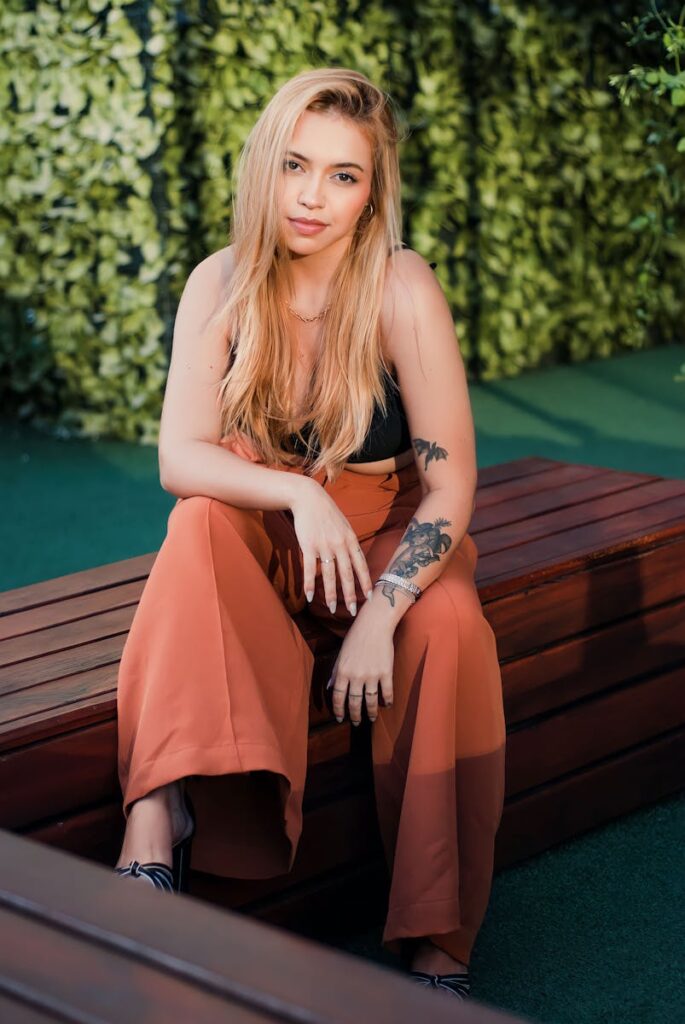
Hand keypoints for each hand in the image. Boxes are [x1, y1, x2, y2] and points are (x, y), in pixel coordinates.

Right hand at [290, 476, 373, 614]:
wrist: (308, 497)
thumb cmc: (326, 512)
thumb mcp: (344, 525)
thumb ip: (349, 542)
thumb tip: (354, 559)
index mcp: (351, 540)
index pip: (361, 565)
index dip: (365, 582)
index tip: (369, 597)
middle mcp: (340, 544)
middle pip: (347, 574)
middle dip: (350, 595)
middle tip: (353, 611)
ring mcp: (324, 546)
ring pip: (330, 575)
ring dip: (331, 595)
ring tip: (332, 609)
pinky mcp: (308, 546)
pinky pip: (310, 570)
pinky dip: (309, 584)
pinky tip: (309, 597)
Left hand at [326, 604, 394, 723]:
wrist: (374, 625)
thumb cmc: (355, 637)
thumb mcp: (341, 654)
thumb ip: (335, 672)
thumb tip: (329, 687)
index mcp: (343, 671)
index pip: (338, 696)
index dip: (338, 710)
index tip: (340, 718)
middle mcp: (356, 676)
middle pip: (354, 702)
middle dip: (354, 715)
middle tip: (356, 722)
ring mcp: (372, 675)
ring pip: (371, 700)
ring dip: (371, 712)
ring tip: (371, 718)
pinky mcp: (386, 672)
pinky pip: (387, 691)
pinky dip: (388, 700)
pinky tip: (387, 705)